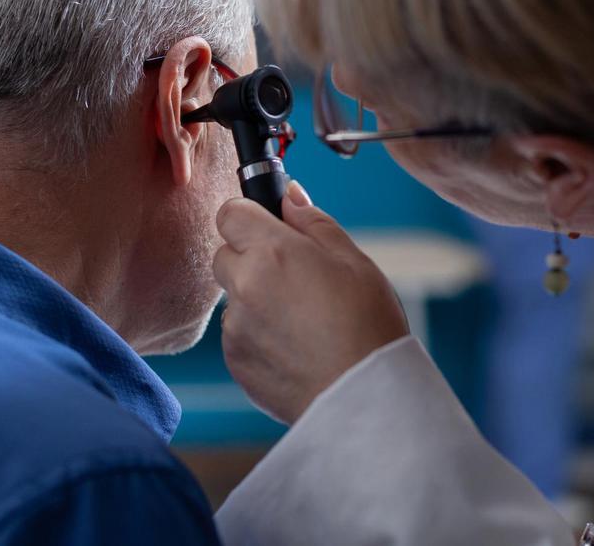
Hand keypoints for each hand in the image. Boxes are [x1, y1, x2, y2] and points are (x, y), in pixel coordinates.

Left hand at [213, 181, 408, 423]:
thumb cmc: (368, 326)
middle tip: (293, 275)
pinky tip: (295, 346)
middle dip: (250, 257)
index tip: (269, 226)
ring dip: (255, 299)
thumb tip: (289, 196)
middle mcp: (244, 286)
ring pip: (233, 297)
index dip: (250, 216)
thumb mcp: (353, 260)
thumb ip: (313, 222)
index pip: (230, 212)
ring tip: (302, 319)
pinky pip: (238, 334)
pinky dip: (257, 334)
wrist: (364, 397)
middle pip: (224, 254)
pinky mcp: (235, 361)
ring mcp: (235, 327)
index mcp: (272, 251)